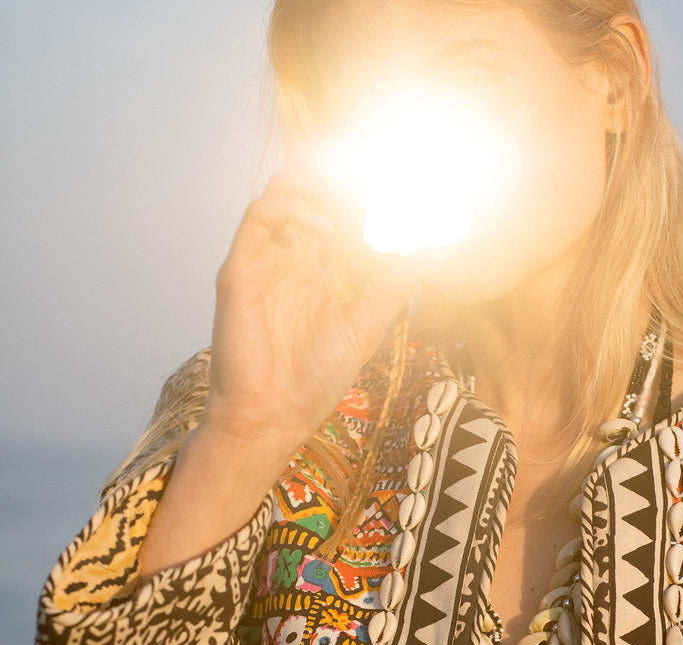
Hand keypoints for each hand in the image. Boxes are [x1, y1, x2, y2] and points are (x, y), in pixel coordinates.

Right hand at [203, 168, 418, 458]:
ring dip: (319, 185)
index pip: (341, 210)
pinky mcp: (241, 268)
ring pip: (284, 190)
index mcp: (320, 268)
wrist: (272, 415)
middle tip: (380, 186)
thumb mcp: (367, 325)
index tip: (402, 192)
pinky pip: (260, 213)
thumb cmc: (315, 378)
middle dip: (346, 182)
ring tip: (351, 204)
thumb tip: (431, 247)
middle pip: (313, 190)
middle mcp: (292, 256)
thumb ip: (394, 285)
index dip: (367, 195)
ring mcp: (265, 259)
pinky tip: (325, 228)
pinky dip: (293, 207)